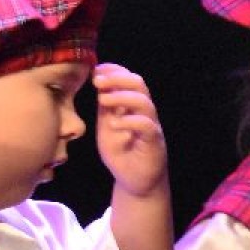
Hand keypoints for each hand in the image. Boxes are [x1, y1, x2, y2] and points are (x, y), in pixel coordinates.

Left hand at [93, 63, 166, 197]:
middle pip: (138, 83)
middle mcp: (143, 111)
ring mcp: (151, 125)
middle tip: (97, 81)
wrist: (134, 180)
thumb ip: (104, 107)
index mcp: (131, 104)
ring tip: (103, 99)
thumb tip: (97, 81)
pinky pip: (147, 125)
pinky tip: (114, 124)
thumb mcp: (106, 126)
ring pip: (143, 101)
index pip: (128, 78)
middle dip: (117, 78)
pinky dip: (130, 121)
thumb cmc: (120, 152)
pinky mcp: (154, 141)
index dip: (114, 70)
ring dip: (122, 96)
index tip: (96, 70)